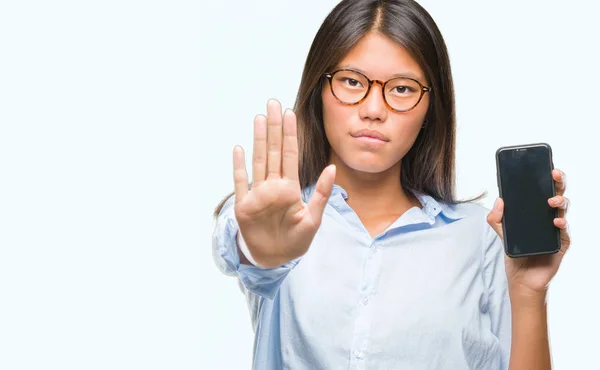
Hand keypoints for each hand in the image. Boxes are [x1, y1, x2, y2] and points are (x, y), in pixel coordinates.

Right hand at [232, 99, 335, 267]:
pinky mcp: (244, 206)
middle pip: (274, 151)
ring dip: (259, 140)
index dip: (290, 134)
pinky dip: (240, 167)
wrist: (275, 259)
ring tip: (260, 119)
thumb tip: (332, 168)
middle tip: (273, 103)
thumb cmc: (295, 240)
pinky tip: (239, 149)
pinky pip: (241, 183)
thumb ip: (321, 193)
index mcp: (290, 188)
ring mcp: (258, 194)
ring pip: (259, 161)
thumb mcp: (314, 218)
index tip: (290, 113)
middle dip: (275, 128)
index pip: (291, 155)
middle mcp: (273, 186)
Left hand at [487, 169, 570, 294]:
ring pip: (563, 208)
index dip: (544, 177)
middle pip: (557, 193)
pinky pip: (564, 230)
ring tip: (551, 200)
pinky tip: (555, 222)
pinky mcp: (562, 242)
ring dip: (559, 201)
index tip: (543, 166)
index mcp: (534, 210)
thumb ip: (496, 218)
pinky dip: (560, 224)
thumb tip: (499, 200)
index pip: (542, 189)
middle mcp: (548, 216)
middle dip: (558, 181)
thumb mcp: (501, 233)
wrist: (522, 278)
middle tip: (554, 174)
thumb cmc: (515, 253)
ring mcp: (556, 228)